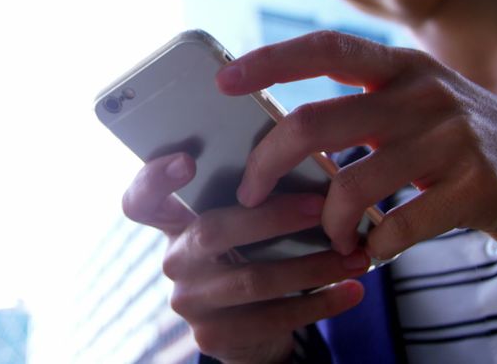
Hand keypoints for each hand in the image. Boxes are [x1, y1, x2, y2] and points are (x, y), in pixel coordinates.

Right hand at [122, 152, 368, 361]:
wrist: (249, 330)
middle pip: (211, 232)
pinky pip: (273, 318)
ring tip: (355, 256)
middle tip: (321, 207)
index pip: (141, 199)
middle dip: (271, 218)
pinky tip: (351, 291)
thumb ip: (257, 197)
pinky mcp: (214, 336)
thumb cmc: (252, 256)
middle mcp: (174, 261)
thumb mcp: (243, 227)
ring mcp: (189, 302)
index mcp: (175, 223)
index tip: (187, 161)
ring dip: (311, 267)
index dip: (155, 178)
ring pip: (252, 279)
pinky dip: (320, 303)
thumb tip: (311, 160)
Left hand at [217, 31, 496, 270]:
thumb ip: (368, 109)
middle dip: (267, 163)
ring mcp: (451, 138)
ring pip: (350, 184)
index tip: (222, 79)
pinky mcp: (475, 186)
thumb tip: (288, 136)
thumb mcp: (425, 106)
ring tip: (337, 237)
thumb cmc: (475, 144)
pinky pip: (398, 227)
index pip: (325, 49)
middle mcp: (423, 94)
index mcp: (404, 68)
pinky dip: (375, 248)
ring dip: (329, 223)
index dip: (268, 60)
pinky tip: (376, 251)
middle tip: (251, 193)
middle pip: (315, 123)